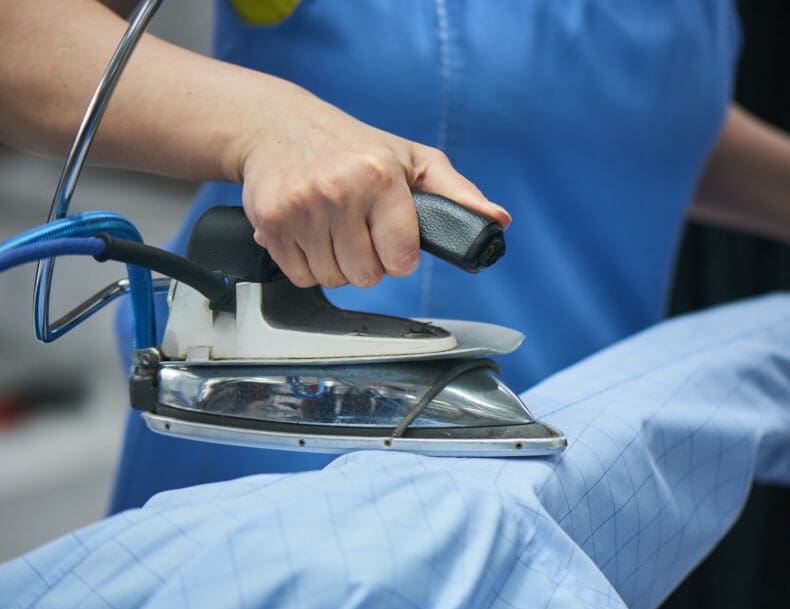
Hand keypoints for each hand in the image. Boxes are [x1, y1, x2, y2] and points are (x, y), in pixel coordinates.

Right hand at [231, 86, 509, 287]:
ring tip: (334, 228)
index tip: (392, 236)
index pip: (401, 260)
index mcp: (379, 176)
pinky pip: (301, 277)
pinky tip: (310, 232)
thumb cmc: (353, 145)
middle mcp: (339, 191)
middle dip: (369, 261)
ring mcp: (300, 208)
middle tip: (360, 229)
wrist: (278, 125)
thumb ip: (457, 193)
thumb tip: (497, 219)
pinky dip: (308, 264)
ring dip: (338, 264)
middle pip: (367, 277)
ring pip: (333, 280)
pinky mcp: (269, 223)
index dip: (400, 255)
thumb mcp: (412, 159)